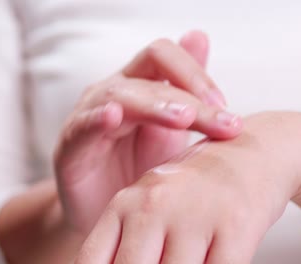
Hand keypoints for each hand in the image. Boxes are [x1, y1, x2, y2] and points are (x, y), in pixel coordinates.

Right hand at [54, 31, 242, 233]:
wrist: (114, 212)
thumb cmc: (144, 169)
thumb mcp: (174, 131)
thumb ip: (188, 90)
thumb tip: (200, 35)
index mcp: (142, 85)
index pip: (167, 57)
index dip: (198, 77)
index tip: (229, 115)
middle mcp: (117, 91)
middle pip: (150, 67)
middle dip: (190, 93)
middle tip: (222, 122)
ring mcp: (91, 114)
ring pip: (121, 93)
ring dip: (156, 104)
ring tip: (184, 118)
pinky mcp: (71, 144)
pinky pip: (82, 125)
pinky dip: (98, 117)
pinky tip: (114, 117)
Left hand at [75, 112, 300, 262]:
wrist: (251, 154)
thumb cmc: (195, 188)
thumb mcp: (152, 206)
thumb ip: (126, 243)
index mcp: (126, 204)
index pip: (92, 262)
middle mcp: (155, 206)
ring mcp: (194, 215)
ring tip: (181, 263)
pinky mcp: (235, 227)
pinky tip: (209, 263)